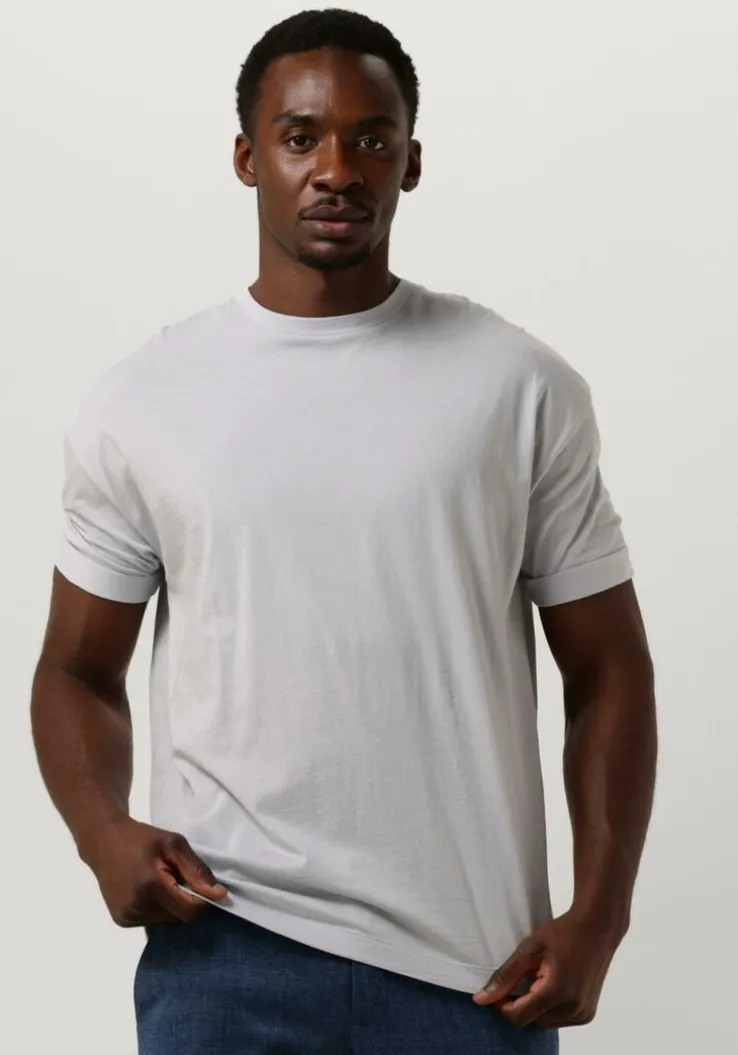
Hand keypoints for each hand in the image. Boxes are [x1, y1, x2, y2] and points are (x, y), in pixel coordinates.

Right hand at [83, 816, 228, 926]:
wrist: (103, 842)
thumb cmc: (141, 838)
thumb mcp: (173, 844)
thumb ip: (196, 870)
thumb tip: (219, 894)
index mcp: (150, 885)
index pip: (189, 911)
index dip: (204, 901)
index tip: (206, 887)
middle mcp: (136, 907)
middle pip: (179, 916)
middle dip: (185, 899)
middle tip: (176, 876)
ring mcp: (127, 917)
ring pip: (167, 920)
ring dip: (171, 904)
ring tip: (160, 880)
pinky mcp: (121, 921)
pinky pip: (152, 920)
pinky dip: (157, 907)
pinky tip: (147, 889)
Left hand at [473, 909, 622, 1028]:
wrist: (598, 928)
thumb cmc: (563, 933)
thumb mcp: (529, 948)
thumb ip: (505, 976)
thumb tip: (482, 998)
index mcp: (556, 992)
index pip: (518, 1017)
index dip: (502, 1006)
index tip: (499, 989)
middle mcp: (572, 1009)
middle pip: (530, 1021)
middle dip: (518, 1005)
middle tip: (520, 979)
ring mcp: (582, 1014)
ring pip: (543, 1023)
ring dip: (533, 1007)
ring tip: (536, 979)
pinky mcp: (587, 1015)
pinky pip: (558, 1020)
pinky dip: (548, 1009)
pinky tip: (549, 986)